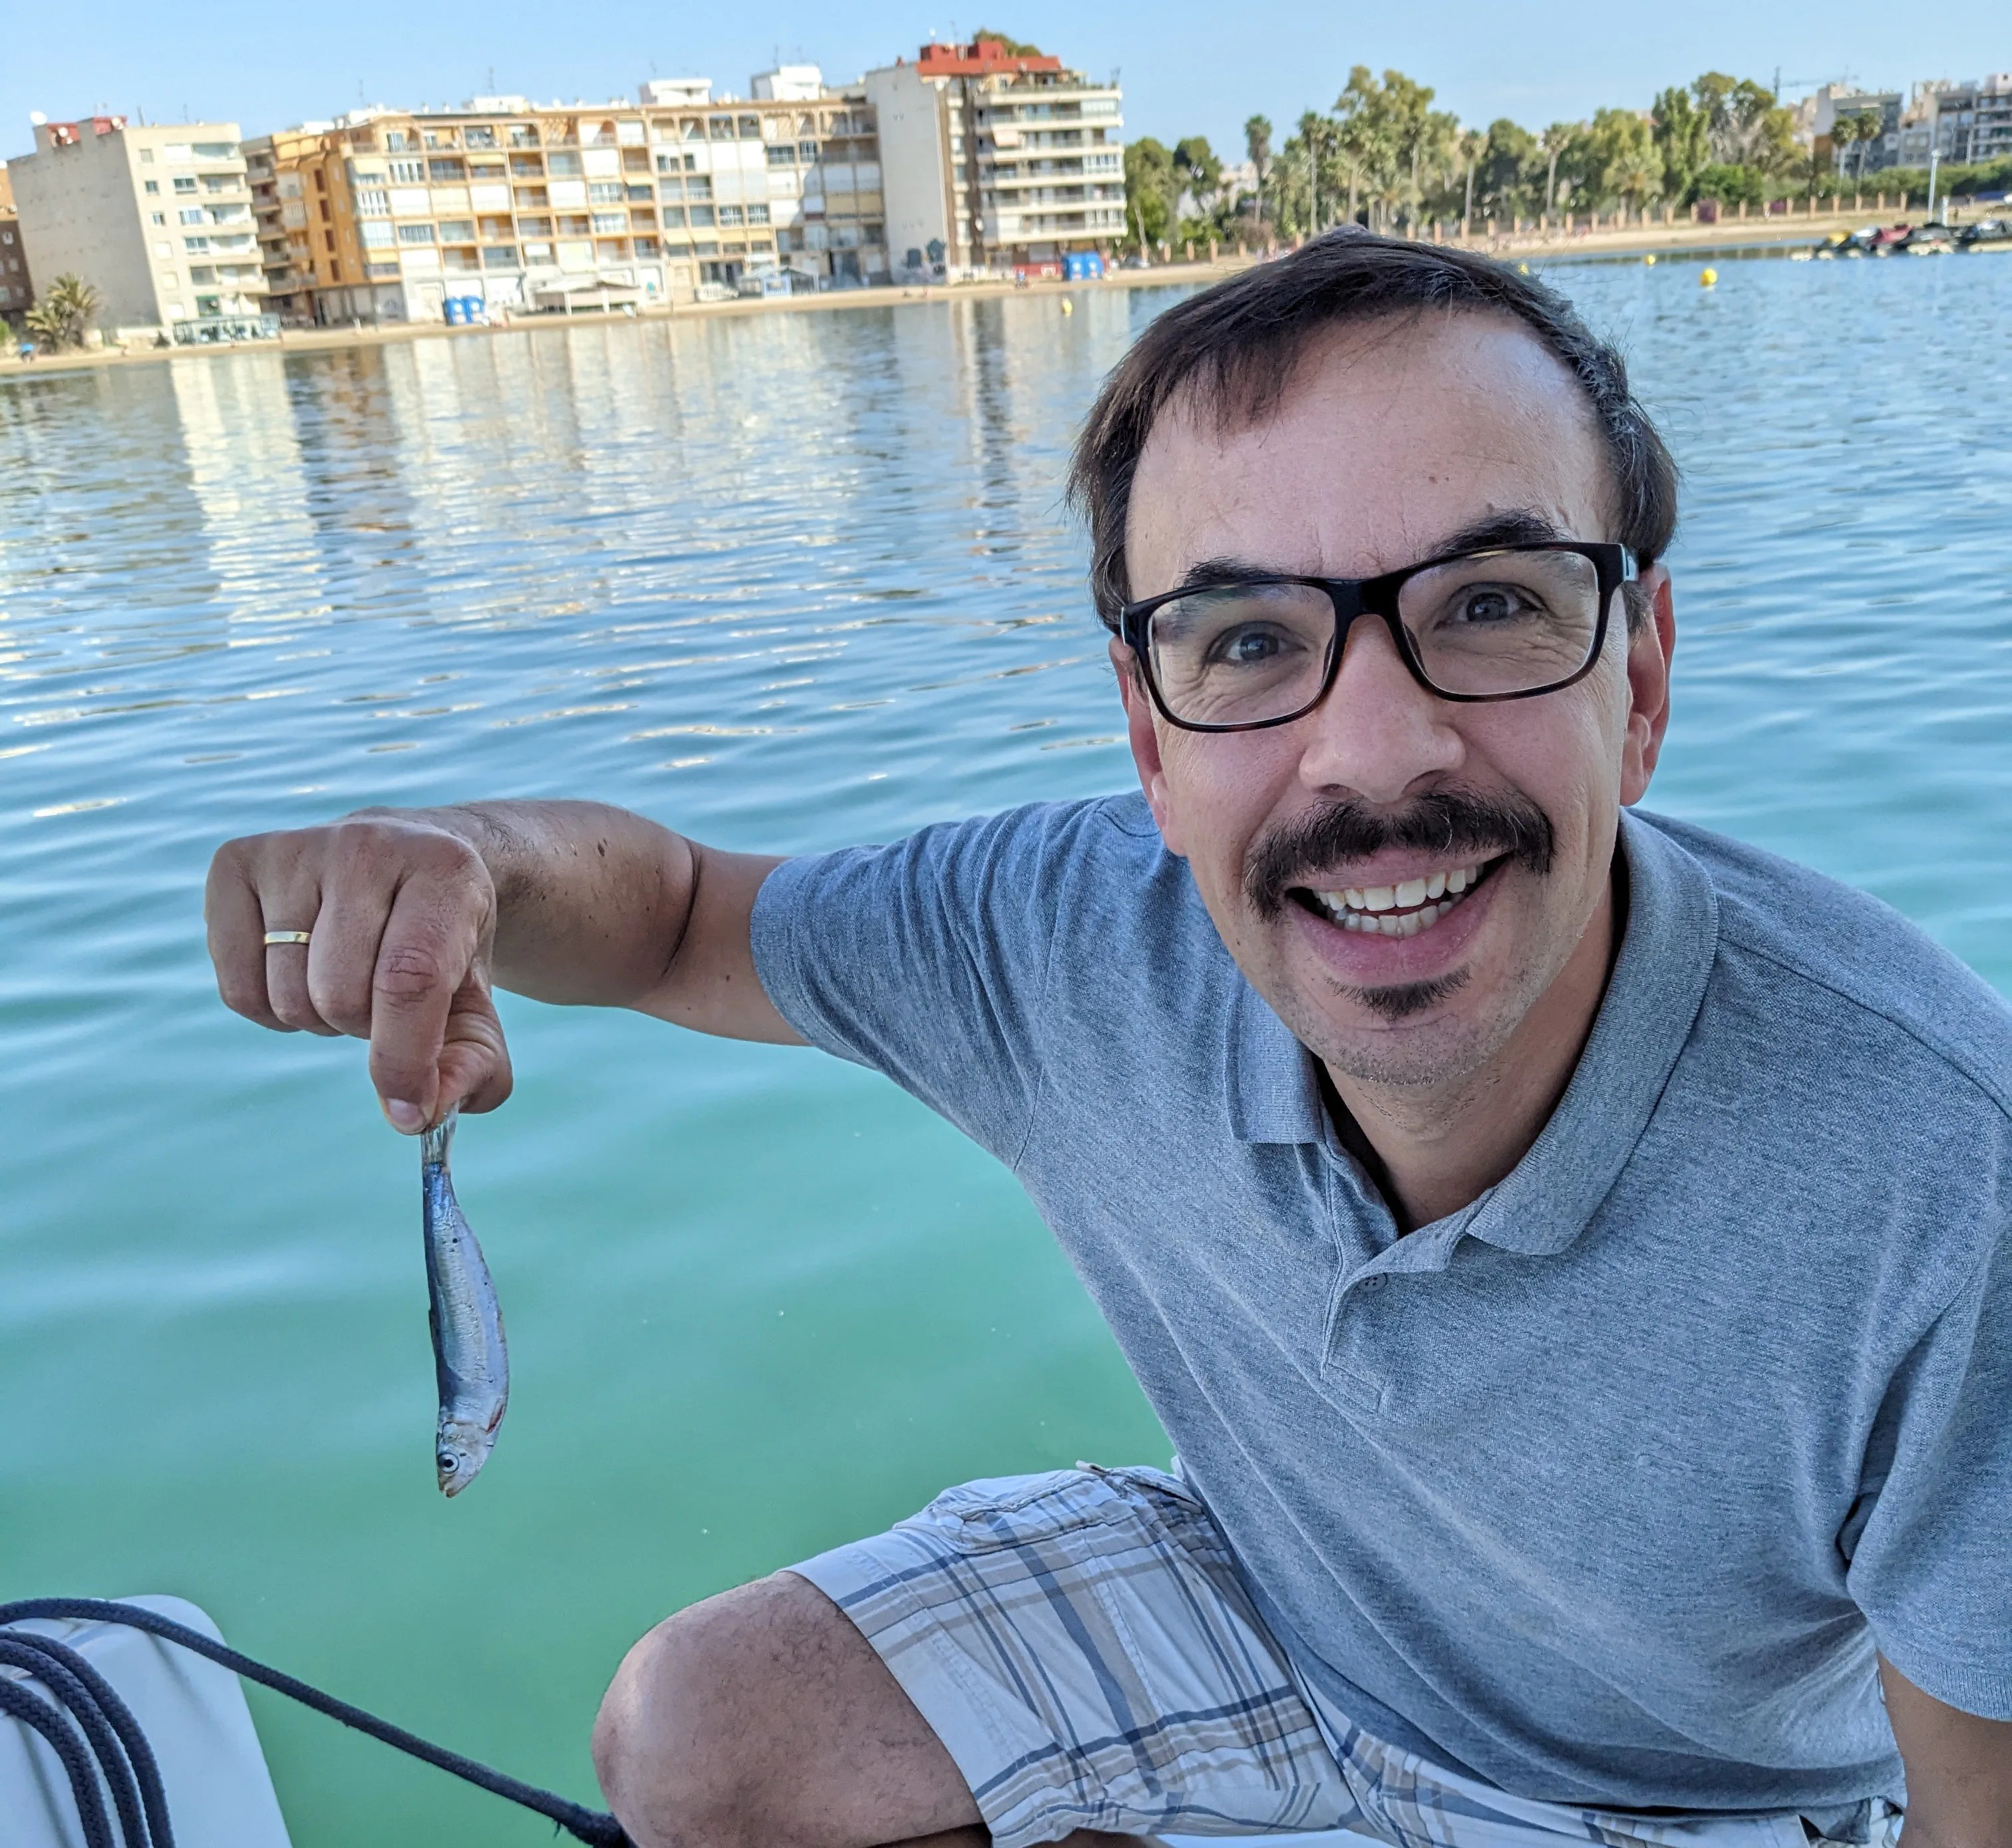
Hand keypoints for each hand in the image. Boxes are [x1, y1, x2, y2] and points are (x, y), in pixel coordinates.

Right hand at [205, 812, 512, 1131]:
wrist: (411, 863)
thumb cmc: (444, 941)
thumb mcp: (477, 998)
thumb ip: (471, 1064)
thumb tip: (414, 1117)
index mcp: (442, 871)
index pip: (408, 977)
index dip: (403, 1055)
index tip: (409, 1106)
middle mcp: (366, 845)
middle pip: (340, 993)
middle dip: (364, 1028)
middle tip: (385, 1001)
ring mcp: (295, 847)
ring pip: (287, 995)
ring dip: (319, 1019)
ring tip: (347, 979)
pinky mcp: (236, 861)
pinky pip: (237, 988)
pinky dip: (270, 1010)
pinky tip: (301, 974)